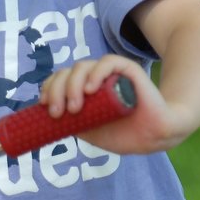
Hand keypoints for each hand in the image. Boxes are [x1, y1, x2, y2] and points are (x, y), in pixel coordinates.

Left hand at [38, 55, 185, 154]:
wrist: (155, 136)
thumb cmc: (124, 134)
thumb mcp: (90, 132)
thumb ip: (72, 123)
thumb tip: (49, 121)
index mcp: (83, 90)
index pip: (59, 80)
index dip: (48, 88)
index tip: (44, 106)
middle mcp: (93, 78)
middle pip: (66, 72)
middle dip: (55, 90)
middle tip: (57, 112)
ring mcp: (109, 73)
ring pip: (81, 66)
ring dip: (72, 85)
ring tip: (75, 107)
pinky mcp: (128, 70)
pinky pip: (108, 62)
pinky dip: (95, 73)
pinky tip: (91, 89)